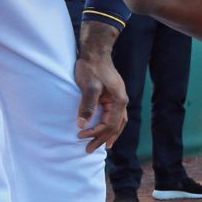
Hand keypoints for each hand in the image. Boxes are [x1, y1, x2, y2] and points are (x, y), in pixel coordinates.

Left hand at [74, 23, 127, 151]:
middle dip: (102, 139)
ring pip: (118, 122)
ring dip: (110, 135)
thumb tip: (82, 125)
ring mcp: (119, 98)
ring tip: (105, 146)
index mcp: (118, 101)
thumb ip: (87, 106)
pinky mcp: (114, 95)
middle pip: (115, 126)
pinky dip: (112, 125)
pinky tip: (107, 128)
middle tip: (88, 150)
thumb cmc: (91, 68)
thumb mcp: (88, 87)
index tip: (80, 135)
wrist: (96, 52)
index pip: (109, 124)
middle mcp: (122, 101)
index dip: (95, 133)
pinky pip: (115, 116)